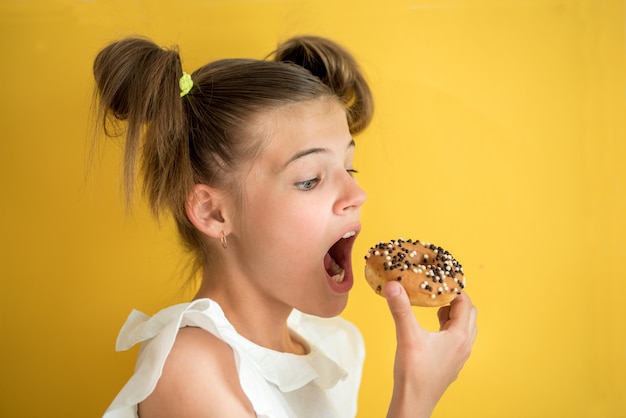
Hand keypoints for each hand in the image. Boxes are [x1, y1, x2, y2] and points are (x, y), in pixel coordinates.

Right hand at [384, 281, 477, 417]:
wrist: (414, 403)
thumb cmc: (414, 373)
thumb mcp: (407, 336)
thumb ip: (401, 308)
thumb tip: (393, 285)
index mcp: (459, 336)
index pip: (465, 303)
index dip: (454, 290)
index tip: (441, 280)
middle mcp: (464, 346)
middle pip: (468, 314)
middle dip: (454, 301)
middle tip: (436, 294)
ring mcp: (459, 357)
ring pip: (464, 328)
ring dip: (452, 316)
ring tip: (434, 310)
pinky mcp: (451, 364)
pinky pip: (457, 340)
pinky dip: (449, 329)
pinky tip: (432, 331)